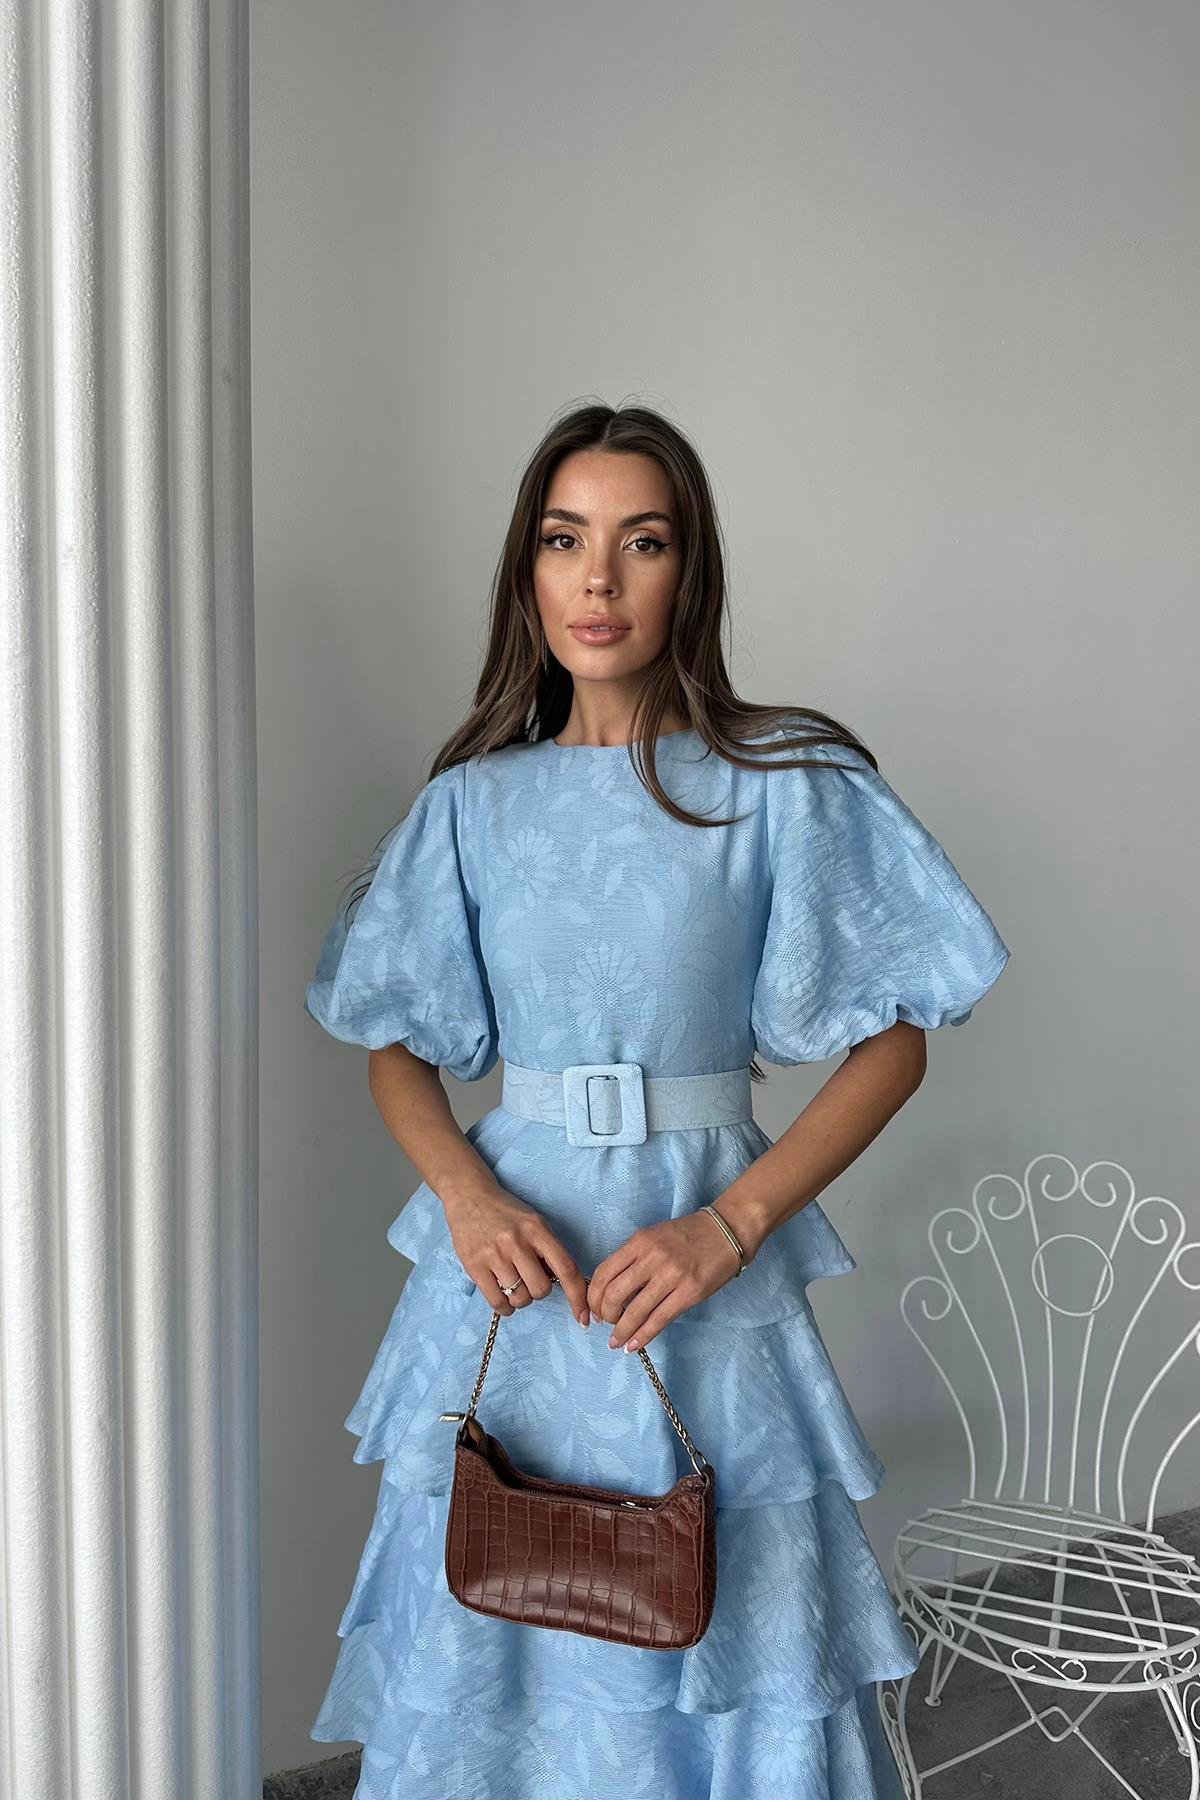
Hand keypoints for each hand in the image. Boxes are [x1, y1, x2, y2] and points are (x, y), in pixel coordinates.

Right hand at [443, 1182, 589, 1325]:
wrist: (470, 1196)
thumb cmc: (506, 1212)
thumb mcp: (534, 1222)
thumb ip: (547, 1249)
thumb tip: (563, 1284)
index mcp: (537, 1229)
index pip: (566, 1268)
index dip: (578, 1296)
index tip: (583, 1316)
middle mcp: (517, 1241)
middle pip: (541, 1289)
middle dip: (539, 1292)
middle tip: (529, 1280)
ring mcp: (494, 1254)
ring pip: (520, 1298)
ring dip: (521, 1299)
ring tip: (513, 1284)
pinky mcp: (474, 1265)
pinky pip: (497, 1302)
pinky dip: (505, 1307)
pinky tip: (503, 1297)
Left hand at [586, 1211, 743, 1352]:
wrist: (726, 1232)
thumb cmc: (688, 1235)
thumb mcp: (654, 1237)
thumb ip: (634, 1258)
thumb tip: (612, 1290)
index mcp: (640, 1242)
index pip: (604, 1273)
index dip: (594, 1296)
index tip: (593, 1309)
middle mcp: (652, 1257)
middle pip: (615, 1294)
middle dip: (605, 1315)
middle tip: (607, 1323)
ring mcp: (672, 1276)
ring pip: (635, 1311)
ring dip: (621, 1331)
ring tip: (617, 1341)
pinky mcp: (689, 1293)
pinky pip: (659, 1320)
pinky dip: (643, 1336)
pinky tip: (634, 1345)